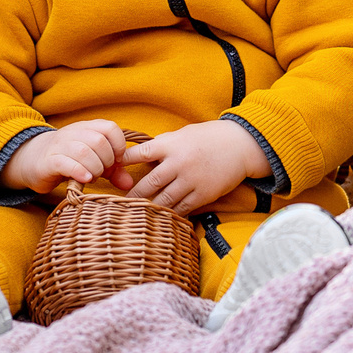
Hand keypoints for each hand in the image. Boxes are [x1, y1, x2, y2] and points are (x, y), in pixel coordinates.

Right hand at [4, 120, 130, 193]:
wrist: (32, 159)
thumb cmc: (68, 160)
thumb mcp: (93, 162)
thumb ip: (113, 171)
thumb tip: (129, 183)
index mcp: (87, 128)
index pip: (110, 128)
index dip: (118, 146)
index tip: (115, 161)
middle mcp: (73, 133)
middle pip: (99, 141)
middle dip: (106, 161)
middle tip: (102, 172)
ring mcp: (60, 146)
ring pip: (84, 152)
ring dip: (94, 169)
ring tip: (92, 176)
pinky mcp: (49, 161)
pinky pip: (66, 163)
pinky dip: (79, 172)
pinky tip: (84, 179)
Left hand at [120, 120, 267, 211]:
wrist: (241, 146)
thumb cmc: (208, 137)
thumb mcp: (182, 134)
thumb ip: (161, 145)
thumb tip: (138, 155)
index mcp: (170, 145)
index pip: (139, 154)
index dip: (123, 162)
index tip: (111, 170)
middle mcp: (178, 163)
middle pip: (148, 184)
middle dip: (132, 195)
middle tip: (119, 203)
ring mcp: (191, 181)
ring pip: (163, 200)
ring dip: (148, 208)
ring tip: (136, 214)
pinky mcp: (203, 195)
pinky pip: (181, 209)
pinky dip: (169, 214)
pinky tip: (159, 218)